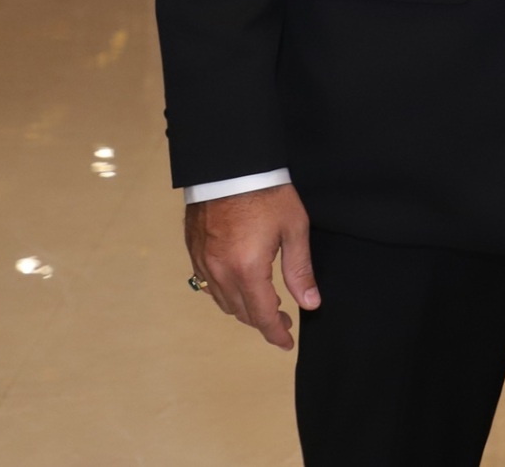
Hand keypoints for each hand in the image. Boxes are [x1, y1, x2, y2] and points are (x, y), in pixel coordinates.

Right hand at [185, 182, 317, 348]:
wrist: (230, 164)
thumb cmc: (266, 192)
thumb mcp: (294, 229)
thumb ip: (300, 270)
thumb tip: (310, 303)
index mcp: (247, 269)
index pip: (263, 315)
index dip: (276, 333)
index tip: (287, 342)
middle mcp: (220, 271)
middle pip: (242, 312)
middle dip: (263, 321)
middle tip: (283, 319)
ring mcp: (203, 262)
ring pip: (223, 302)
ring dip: (244, 308)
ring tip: (265, 302)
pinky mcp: (194, 251)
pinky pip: (208, 285)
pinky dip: (225, 292)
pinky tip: (240, 284)